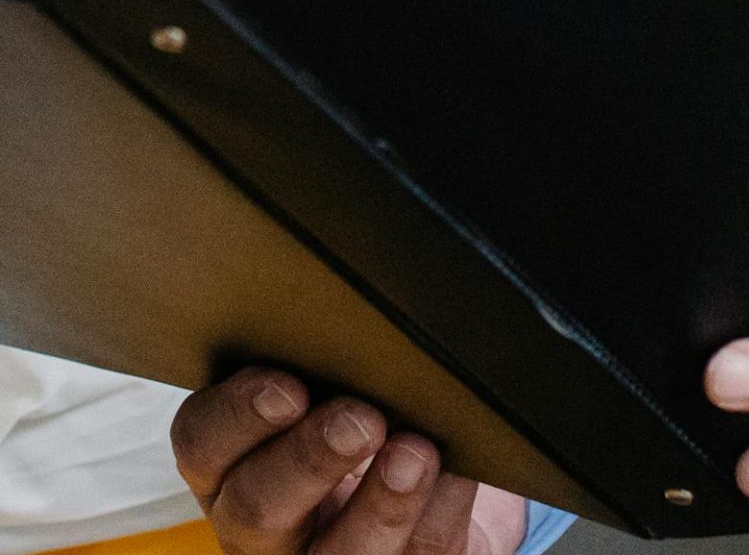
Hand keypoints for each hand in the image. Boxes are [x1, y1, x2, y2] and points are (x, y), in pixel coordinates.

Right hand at [171, 367, 527, 554]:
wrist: (434, 497)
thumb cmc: (371, 420)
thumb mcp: (334, 387)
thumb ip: (330, 358)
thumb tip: (367, 307)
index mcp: (236, 464)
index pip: (201, 443)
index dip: (236, 417)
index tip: (287, 385)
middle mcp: (266, 528)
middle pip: (255, 508)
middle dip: (308, 460)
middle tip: (360, 419)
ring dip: (382, 503)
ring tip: (416, 453)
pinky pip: (421, 553)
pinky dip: (444, 507)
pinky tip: (458, 470)